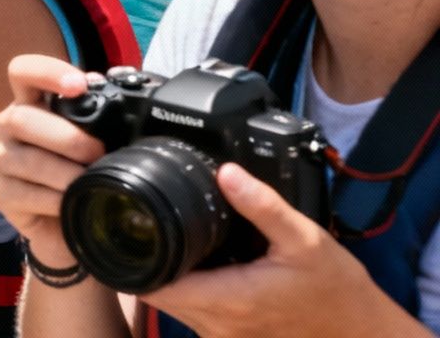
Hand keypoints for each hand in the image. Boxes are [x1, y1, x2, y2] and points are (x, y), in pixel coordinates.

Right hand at [0, 54, 102, 270]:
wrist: (68, 221)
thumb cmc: (84, 170)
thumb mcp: (95, 139)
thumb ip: (103, 116)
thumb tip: (129, 94)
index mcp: (32, 102)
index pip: (22, 71)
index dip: (47, 72)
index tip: (79, 86)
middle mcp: (9, 125)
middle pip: (21, 118)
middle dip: (66, 137)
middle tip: (97, 154)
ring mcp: (1, 159)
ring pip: (27, 160)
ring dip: (65, 173)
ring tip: (91, 183)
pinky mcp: (1, 193)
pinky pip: (26, 194)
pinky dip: (56, 201)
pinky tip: (72, 204)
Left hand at [143, 164, 407, 336]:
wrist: (363, 334)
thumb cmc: (337, 292)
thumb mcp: (306, 240)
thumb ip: (263, 205)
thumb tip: (227, 172)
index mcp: (227, 300)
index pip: (153, 285)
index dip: (131, 258)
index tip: (131, 227)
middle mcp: (217, 325)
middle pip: (156, 292)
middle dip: (148, 259)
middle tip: (152, 223)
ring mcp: (223, 336)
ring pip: (174, 305)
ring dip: (169, 274)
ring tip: (177, 240)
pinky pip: (195, 314)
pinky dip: (191, 289)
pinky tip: (207, 264)